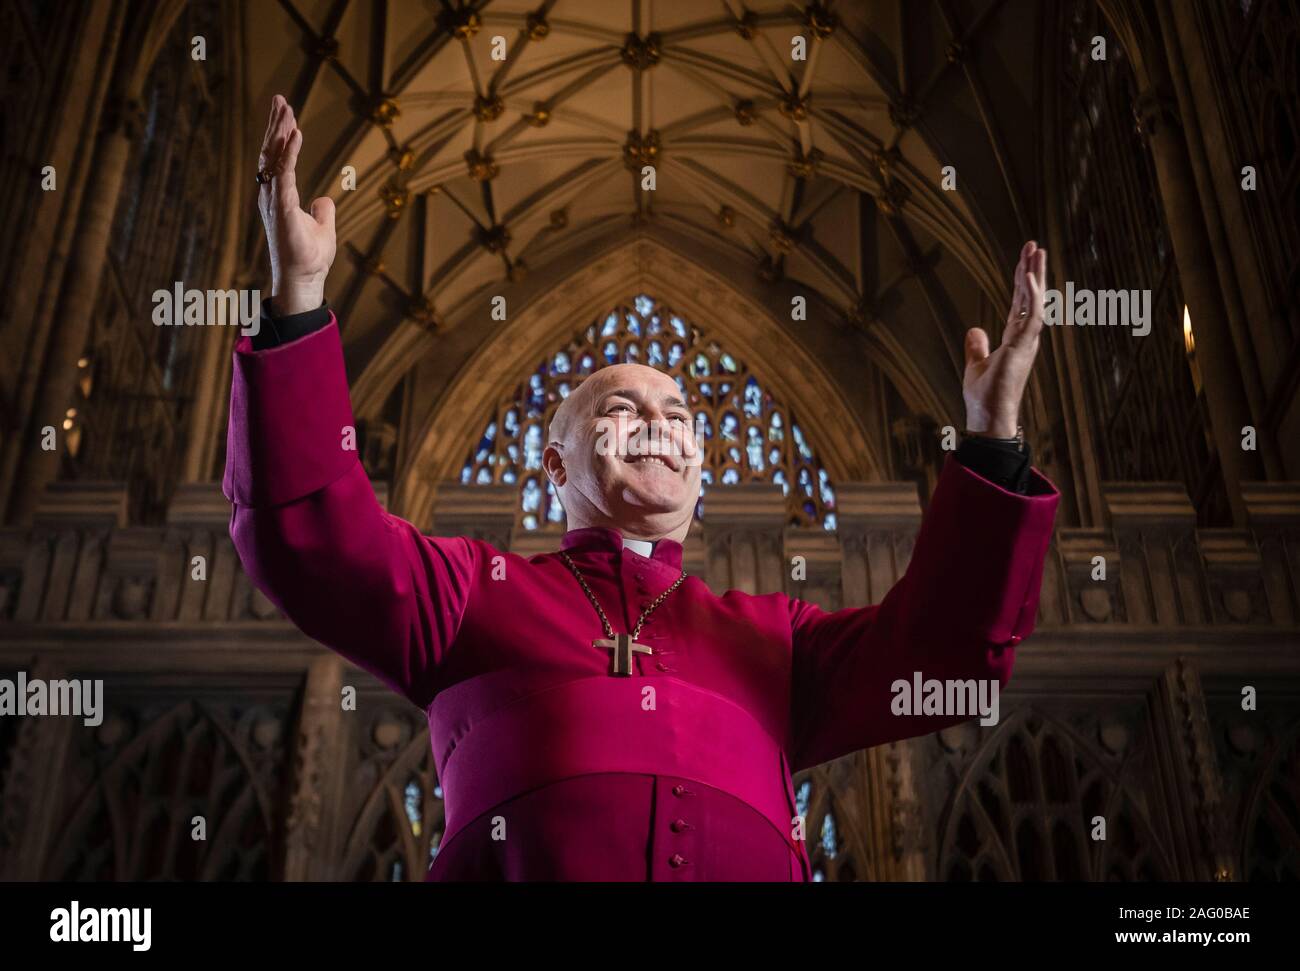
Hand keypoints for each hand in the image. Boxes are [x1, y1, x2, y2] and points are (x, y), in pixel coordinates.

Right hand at [258, 95, 335, 315]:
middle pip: (270, 152)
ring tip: (286, 107)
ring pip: (273, 157)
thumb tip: (325, 199)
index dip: (280, 135)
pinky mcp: (282, 207)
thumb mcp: (322, 228)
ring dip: (280, 131)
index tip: (287, 113)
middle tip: (280, 99)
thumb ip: (323, 211)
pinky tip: (295, 134)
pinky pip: (284, 173)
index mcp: (279, 197)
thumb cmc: (309, 258)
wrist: (303, 279)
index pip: (276, 159)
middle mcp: (271, 195)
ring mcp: (274, 200)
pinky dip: (289, 152)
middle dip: (276, 124)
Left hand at [963, 240, 1046, 437]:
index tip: (1024, 260)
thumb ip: (977, 346)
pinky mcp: (1023, 347)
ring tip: (1036, 251)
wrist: (989, 417)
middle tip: (1034, 246)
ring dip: (1035, 276)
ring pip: (1035, 301)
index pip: (1020, 303)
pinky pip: (1032, 316)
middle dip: (1032, 270)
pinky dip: (1031, 296)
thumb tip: (975, 329)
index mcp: (1015, 339)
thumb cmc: (985, 397)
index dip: (1022, 282)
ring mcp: (1026, 341)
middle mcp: (1025, 337)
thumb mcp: (976, 365)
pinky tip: (1028, 277)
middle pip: (1030, 297)